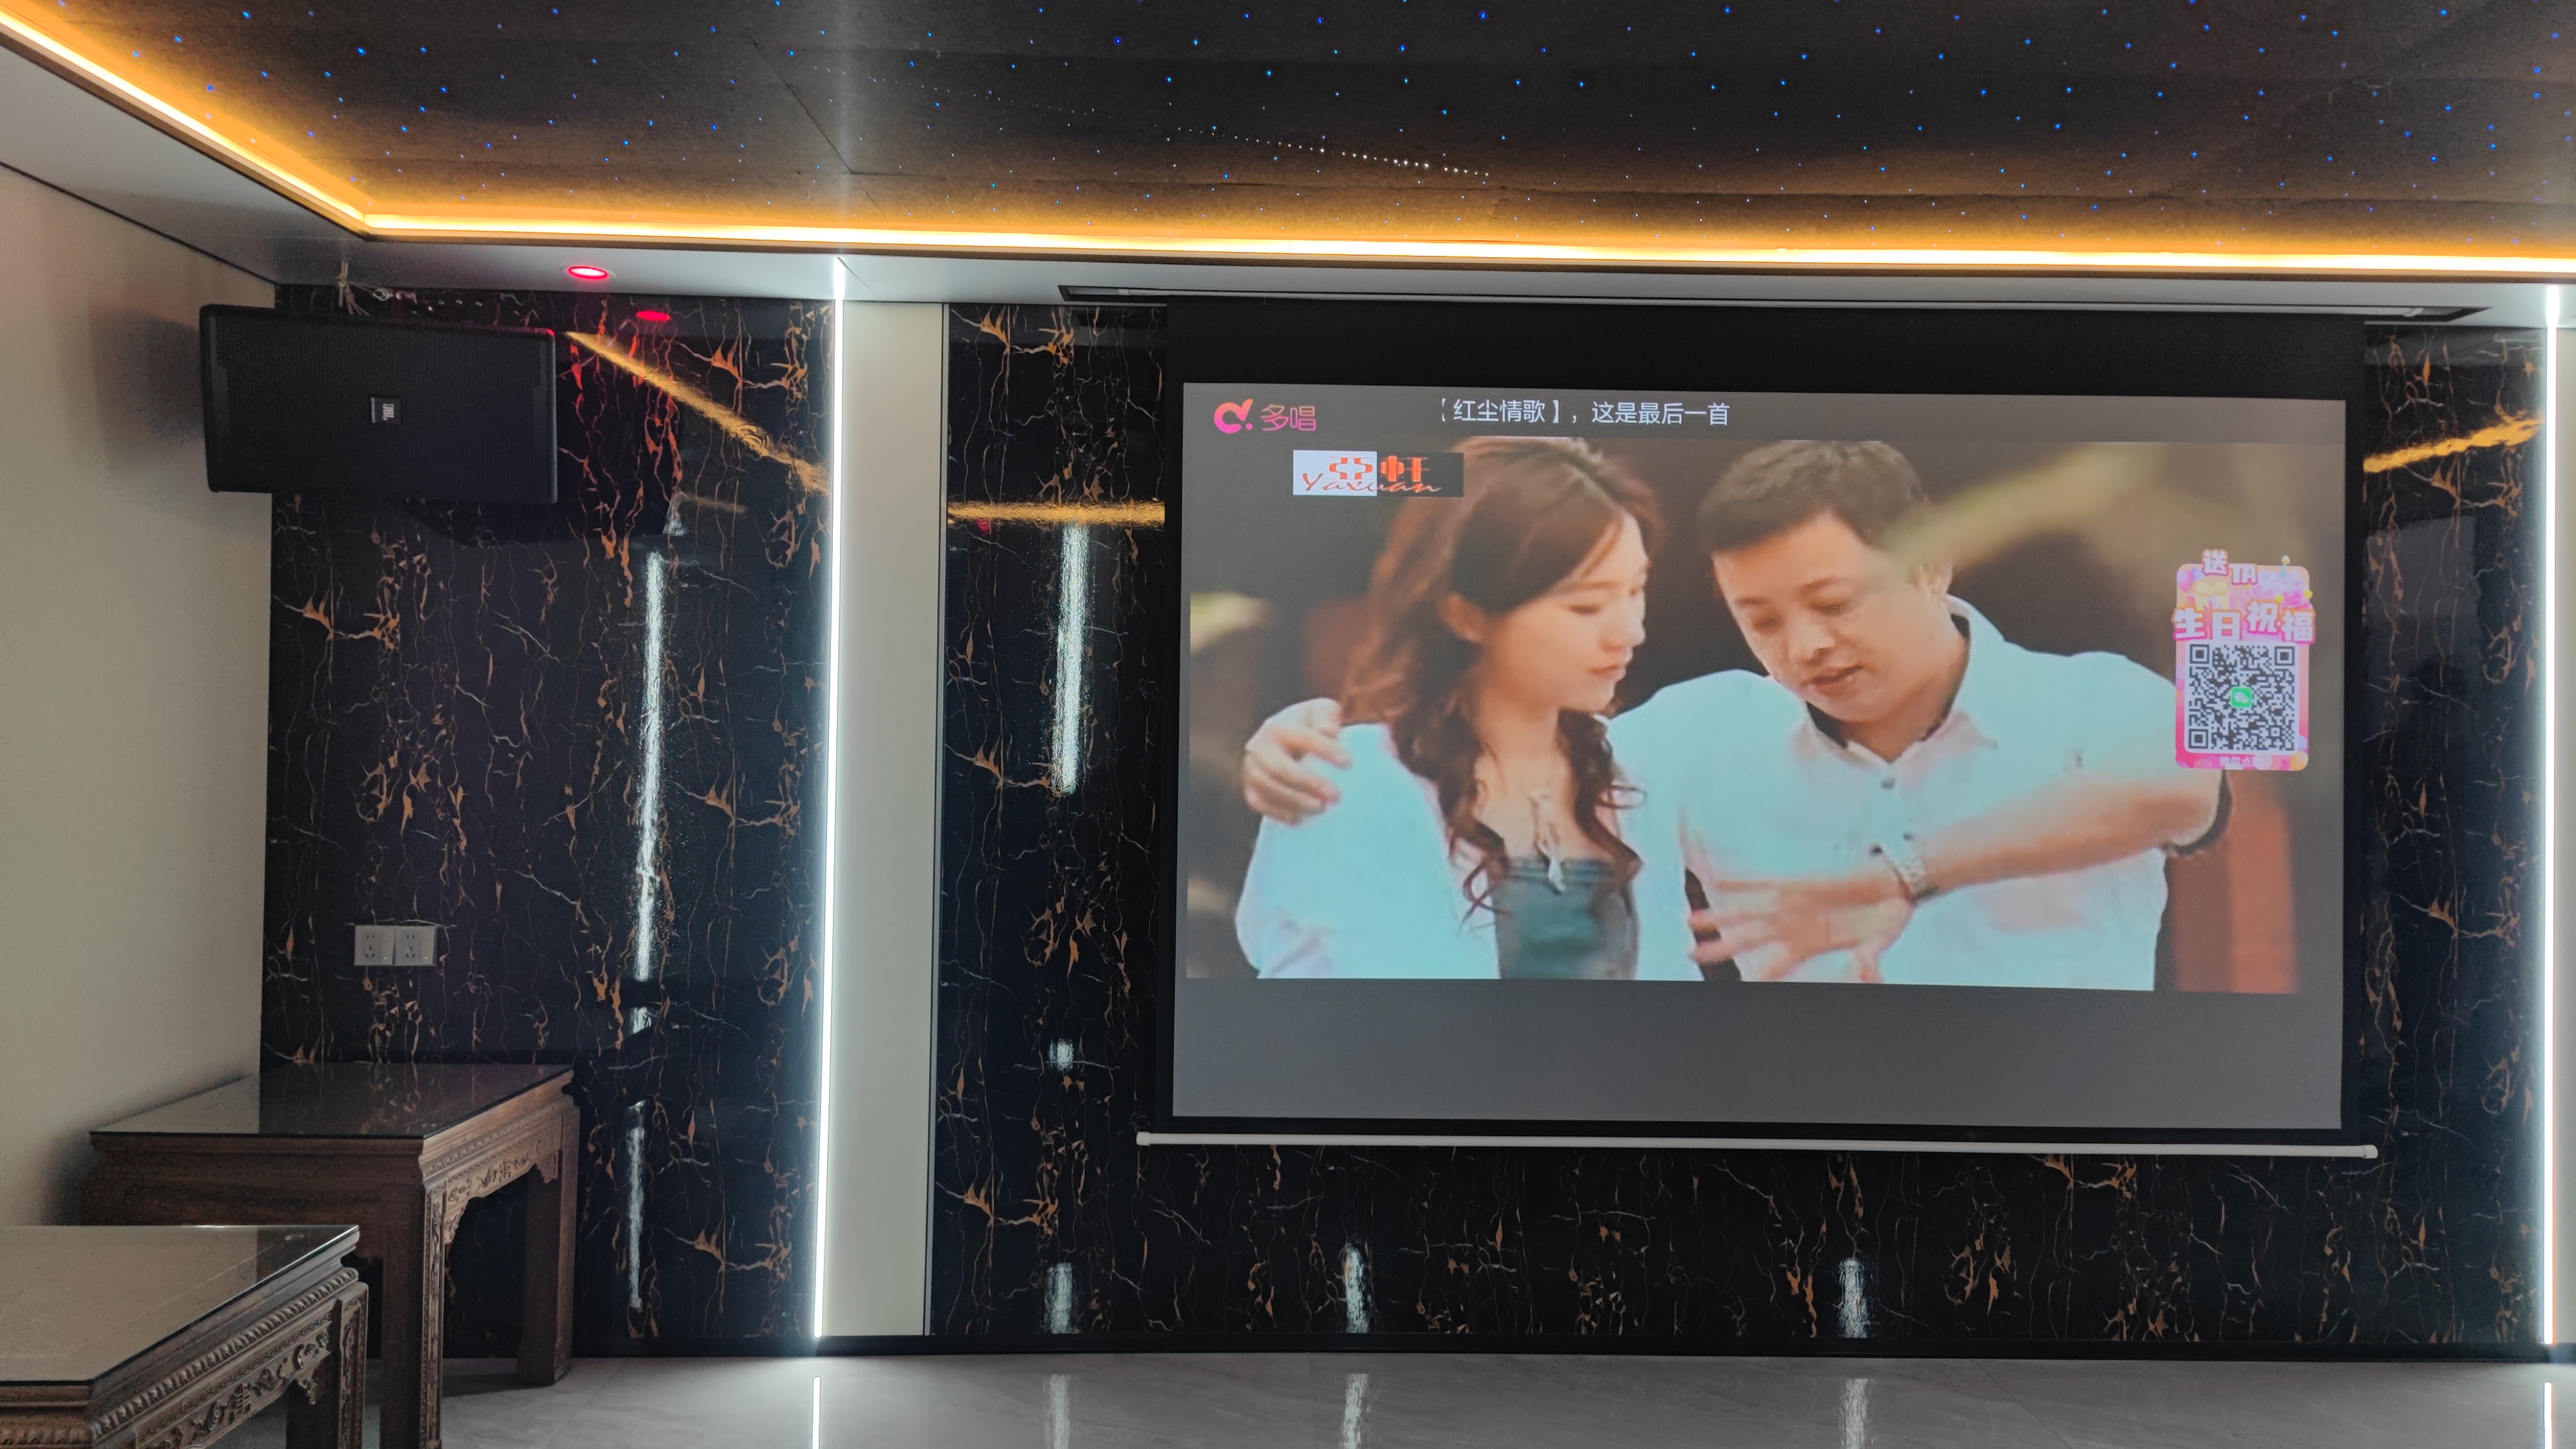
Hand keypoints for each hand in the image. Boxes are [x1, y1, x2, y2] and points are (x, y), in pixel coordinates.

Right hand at [1240, 698, 1348, 823]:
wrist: (1284, 740)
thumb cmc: (1309, 725)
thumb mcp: (1321, 712)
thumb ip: (1327, 716)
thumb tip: (1328, 731)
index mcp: (1278, 726)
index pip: (1302, 738)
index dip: (1325, 749)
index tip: (1349, 763)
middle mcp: (1259, 747)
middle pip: (1281, 768)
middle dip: (1309, 783)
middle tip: (1337, 796)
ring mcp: (1251, 769)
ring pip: (1268, 788)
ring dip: (1296, 801)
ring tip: (1323, 808)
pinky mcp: (1250, 787)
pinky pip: (1258, 803)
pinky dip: (1279, 812)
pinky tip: (1300, 819)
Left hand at [1689, 864, 1914, 982]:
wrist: (1890, 886)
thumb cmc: (1884, 920)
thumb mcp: (1879, 943)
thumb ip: (1869, 959)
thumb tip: (1866, 970)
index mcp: (1807, 946)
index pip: (1774, 968)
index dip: (1756, 979)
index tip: (1738, 989)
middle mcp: (1791, 926)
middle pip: (1746, 940)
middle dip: (1717, 947)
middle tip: (1688, 953)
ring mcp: (1790, 904)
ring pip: (1746, 911)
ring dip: (1718, 916)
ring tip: (1689, 920)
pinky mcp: (1796, 882)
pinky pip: (1763, 882)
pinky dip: (1742, 882)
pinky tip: (1717, 881)